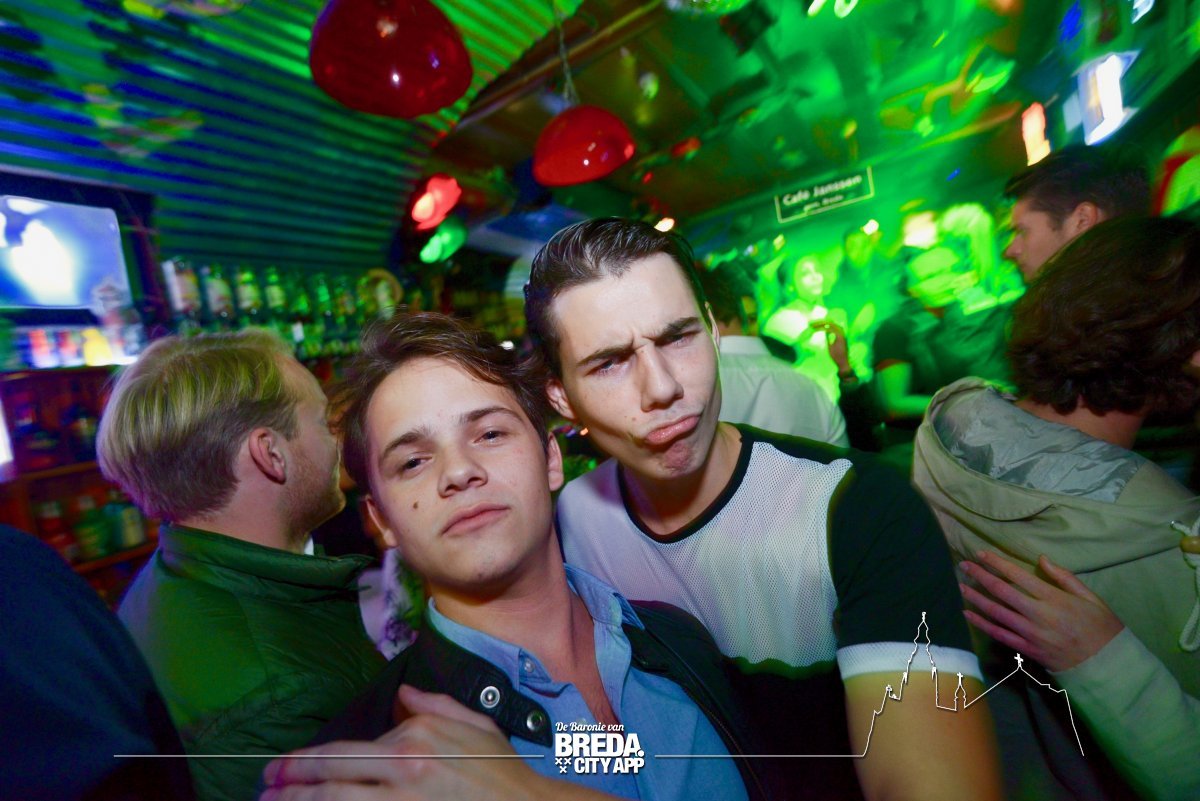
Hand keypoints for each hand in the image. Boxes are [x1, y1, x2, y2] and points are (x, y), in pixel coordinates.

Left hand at [260, 685, 547, 800]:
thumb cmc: (503, 773)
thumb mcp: (474, 726)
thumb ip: (434, 706)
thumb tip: (402, 695)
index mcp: (415, 738)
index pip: (346, 751)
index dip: (304, 762)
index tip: (278, 768)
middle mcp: (404, 768)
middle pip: (331, 779)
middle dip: (290, 784)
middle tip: (262, 788)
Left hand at [808, 319, 850, 371]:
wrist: (842, 362)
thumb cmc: (837, 354)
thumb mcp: (831, 343)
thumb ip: (829, 337)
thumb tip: (825, 332)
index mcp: (839, 332)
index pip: (829, 323)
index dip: (820, 322)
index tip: (812, 324)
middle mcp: (841, 330)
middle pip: (829, 321)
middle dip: (818, 321)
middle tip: (810, 323)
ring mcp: (841, 332)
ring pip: (829, 323)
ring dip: (819, 323)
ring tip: (811, 325)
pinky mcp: (840, 336)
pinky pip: (829, 329)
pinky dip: (821, 328)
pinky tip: (815, 329)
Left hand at [960, 551, 1123, 671]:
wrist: (1107, 665)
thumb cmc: (1101, 627)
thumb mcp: (1090, 597)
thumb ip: (1064, 577)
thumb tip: (1041, 559)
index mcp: (1054, 598)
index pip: (1018, 575)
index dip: (997, 563)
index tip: (981, 554)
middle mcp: (1038, 614)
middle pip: (1002, 591)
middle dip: (981, 576)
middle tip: (964, 565)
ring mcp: (1031, 634)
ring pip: (996, 612)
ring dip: (976, 598)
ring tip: (960, 586)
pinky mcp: (1028, 650)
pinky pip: (999, 635)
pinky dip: (982, 624)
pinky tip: (968, 614)